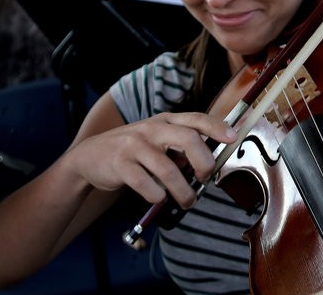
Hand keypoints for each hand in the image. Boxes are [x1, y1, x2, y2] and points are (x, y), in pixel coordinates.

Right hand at [69, 112, 236, 207]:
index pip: (196, 119)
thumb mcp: (157, 139)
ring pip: (168, 169)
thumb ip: (180, 146)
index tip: (233, 137)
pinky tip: (158, 198)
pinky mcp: (120, 164)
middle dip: (204, 162)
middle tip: (206, 178)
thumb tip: (209, 163)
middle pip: (187, 139)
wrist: (89, 157)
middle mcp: (152, 129)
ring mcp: (134, 145)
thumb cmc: (132, 150)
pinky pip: (146, 184)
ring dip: (183, 191)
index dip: (217, 127)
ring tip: (188, 201)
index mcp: (165, 121)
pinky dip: (157, 196)